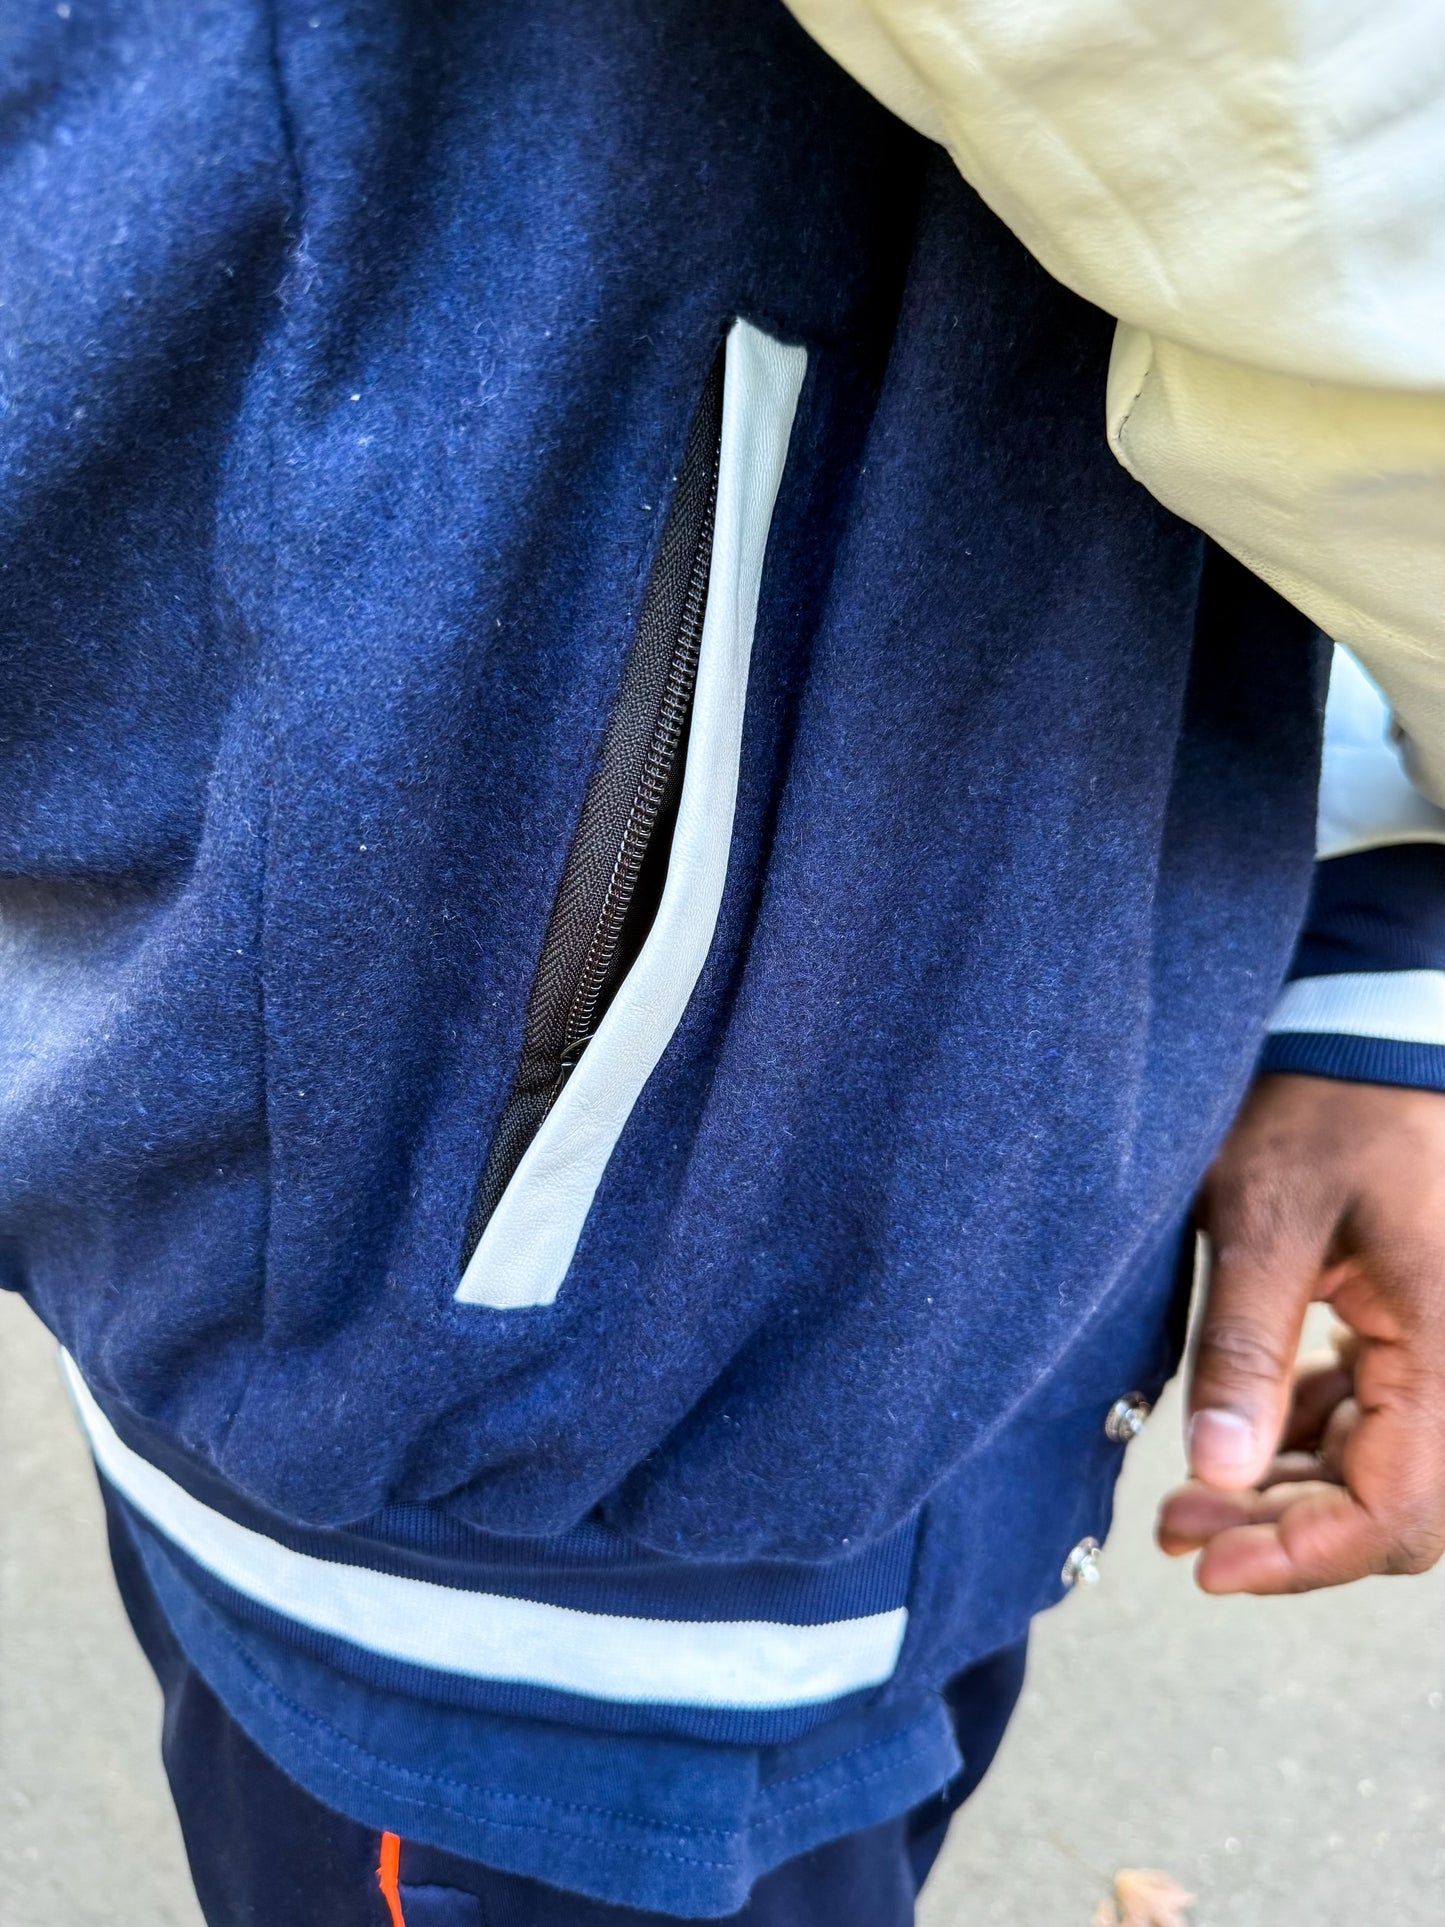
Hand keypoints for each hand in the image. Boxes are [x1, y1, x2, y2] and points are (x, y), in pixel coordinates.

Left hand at [1157, 1073, 1444, 1592]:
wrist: (1361, 1041)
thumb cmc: (1321, 1109)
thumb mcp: (1265, 1218)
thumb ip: (1244, 1346)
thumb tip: (1218, 1475)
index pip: (1396, 1508)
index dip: (1302, 1557)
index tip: (1208, 1568)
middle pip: (1394, 1508)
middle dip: (1285, 1536)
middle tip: (1179, 1533)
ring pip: (1382, 1473)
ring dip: (1290, 1500)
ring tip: (1188, 1505)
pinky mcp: (1416, 1337)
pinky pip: (1374, 1425)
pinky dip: (1307, 1450)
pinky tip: (1239, 1443)